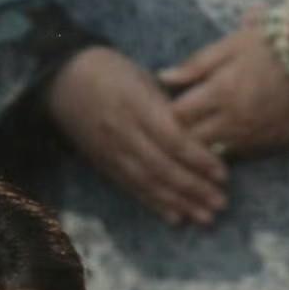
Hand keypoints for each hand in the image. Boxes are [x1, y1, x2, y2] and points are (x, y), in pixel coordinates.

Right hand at [45, 46, 227, 225]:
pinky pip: (132, 188)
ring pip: (150, 183)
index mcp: (136, 106)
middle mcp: (123, 133)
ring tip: (205, 217)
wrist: (64, 81)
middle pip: (164, 168)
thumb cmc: (111, 72)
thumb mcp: (142, 77)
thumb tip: (201, 129)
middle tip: (221, 203)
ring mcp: (112, 153)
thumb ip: (169, 104)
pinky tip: (175, 217)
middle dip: (194, 189)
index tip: (223, 174)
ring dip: (180, 203)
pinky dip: (155, 204)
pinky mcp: (105, 166)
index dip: (200, 160)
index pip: (173, 140)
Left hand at [160, 19, 288, 159]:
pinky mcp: (266, 148)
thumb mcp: (231, 46)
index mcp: (222, 91)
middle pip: (190, 140)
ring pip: (210, 155)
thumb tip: (163, 77)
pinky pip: (235, 157)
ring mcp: (251, 138)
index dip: (169, 111)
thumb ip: (196, 65)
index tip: (168, 105)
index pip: (177, 115)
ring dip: (200, 147)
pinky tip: (222, 138)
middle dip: (180, 134)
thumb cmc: (270, 49)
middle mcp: (234, 120)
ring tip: (196, 135)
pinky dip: (224, 150)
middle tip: (177, 125)